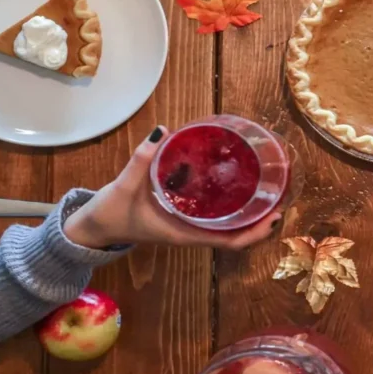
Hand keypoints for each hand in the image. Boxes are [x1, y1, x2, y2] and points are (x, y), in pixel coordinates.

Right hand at [63, 127, 280, 249]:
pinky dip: (229, 205)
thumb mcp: (124, 187)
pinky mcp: (182, 217)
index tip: (274, 216)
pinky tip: (235, 184)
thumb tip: (161, 131)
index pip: (229, 242)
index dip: (255, 233)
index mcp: (184, 233)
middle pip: (236, 234)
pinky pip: (213, 216)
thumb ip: (141, 160)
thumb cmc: (110, 214)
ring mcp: (188, 226)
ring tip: (267, 189)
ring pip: (227, 225)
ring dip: (249, 213)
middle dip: (260, 221)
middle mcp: (191, 232)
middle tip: (279, 196)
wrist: (93, 228)